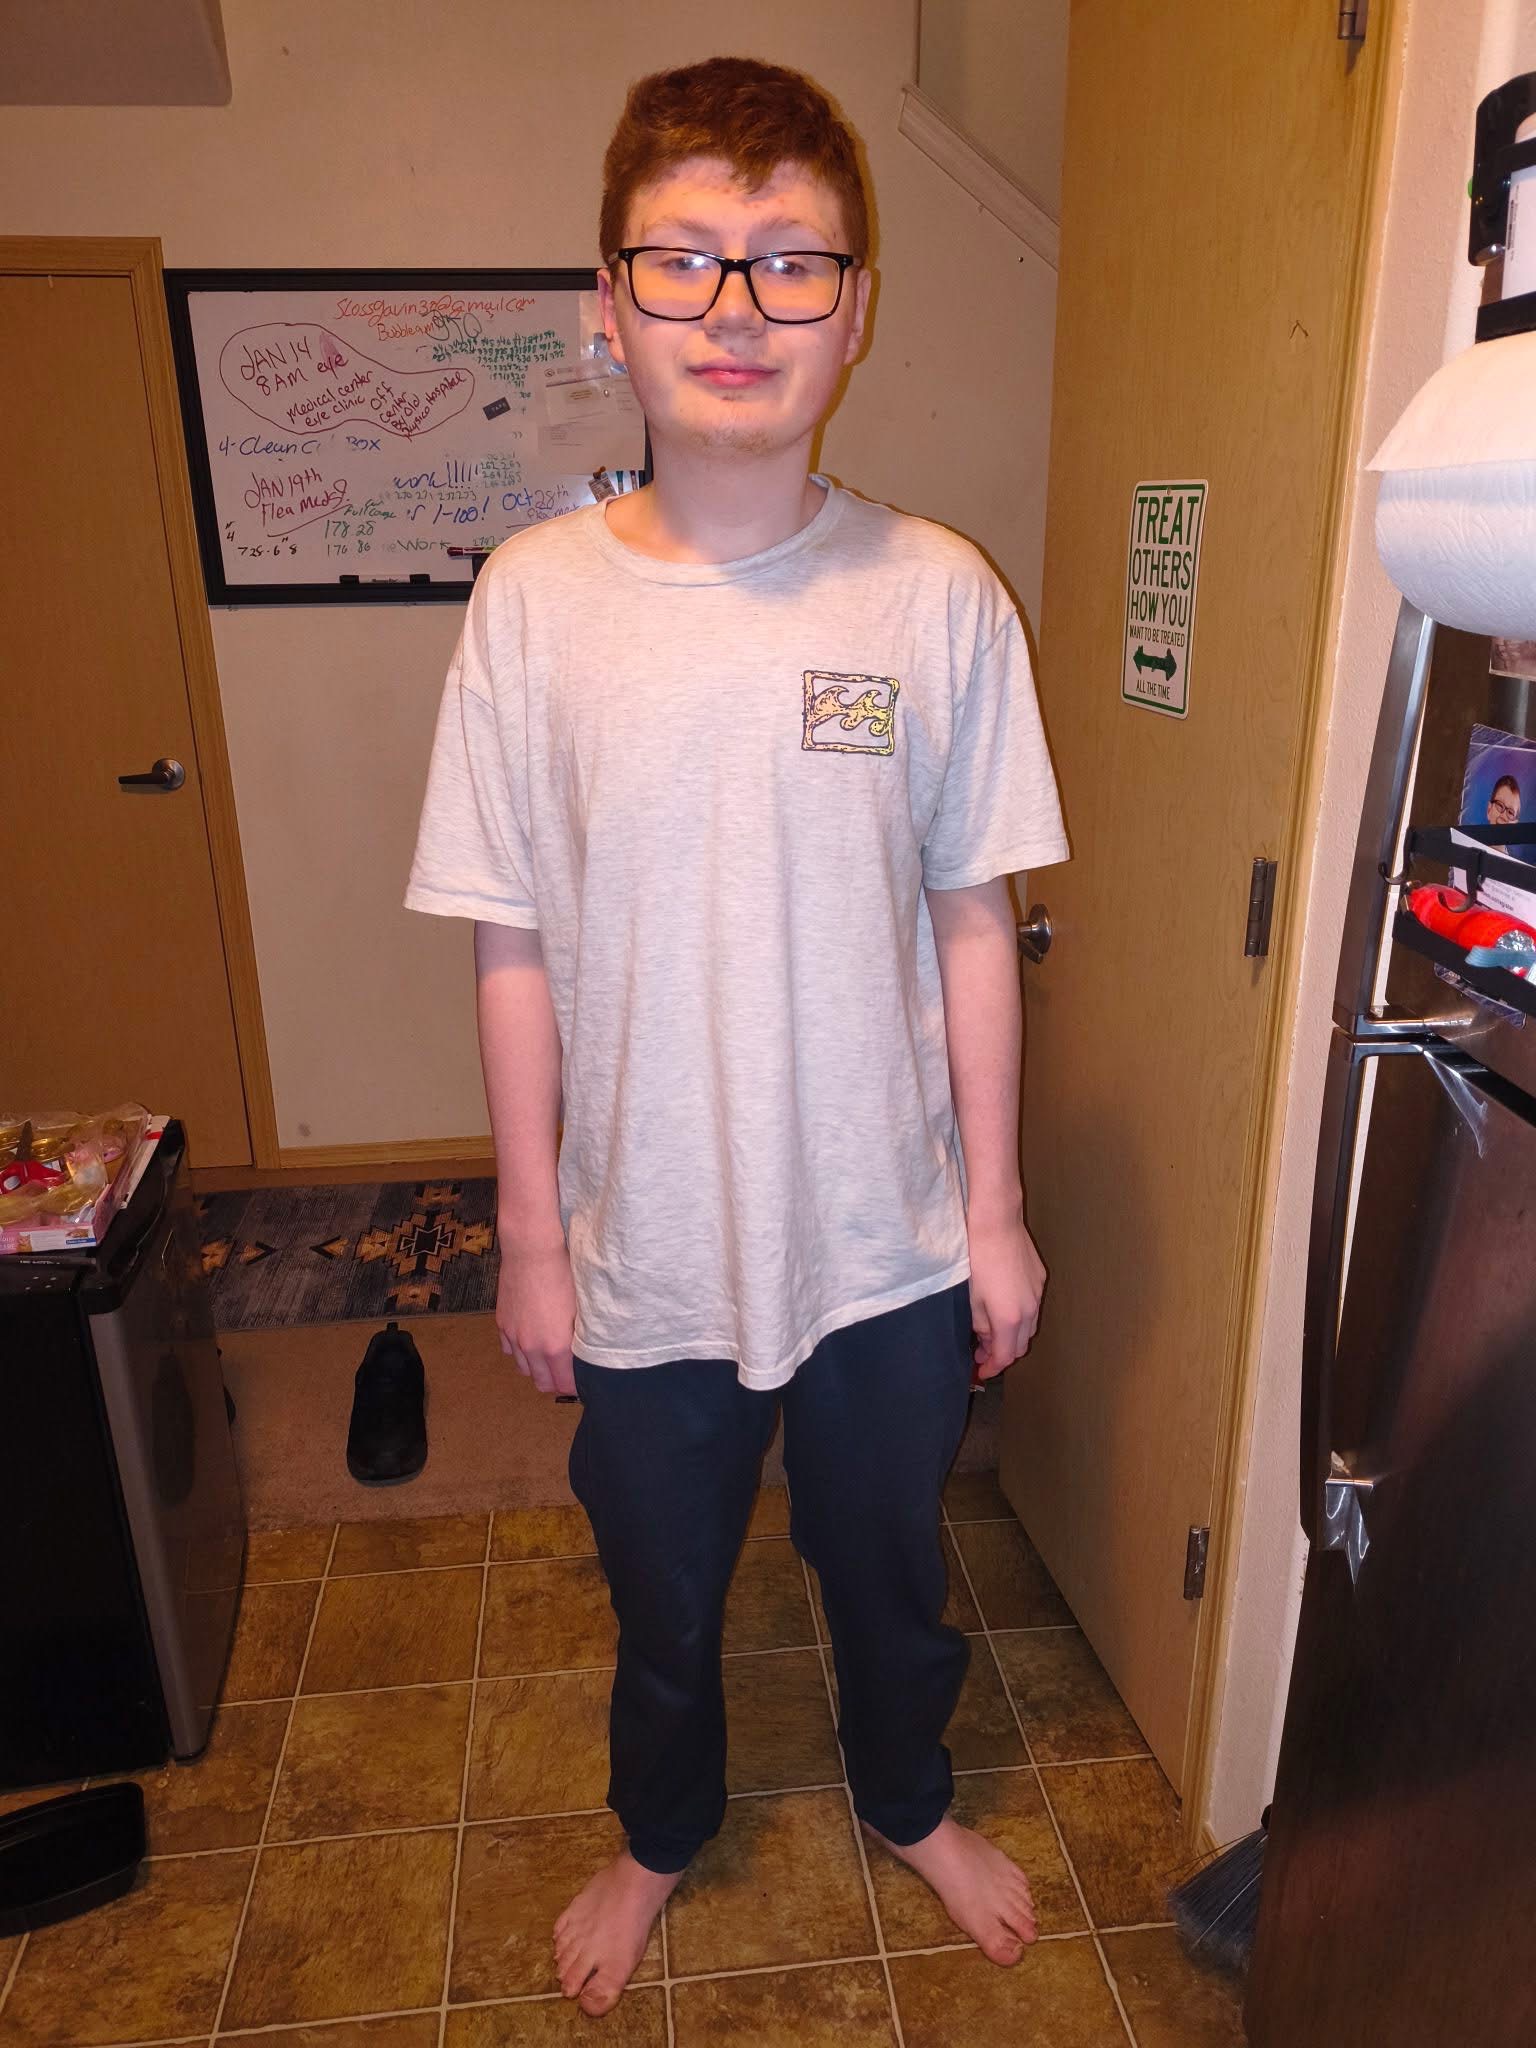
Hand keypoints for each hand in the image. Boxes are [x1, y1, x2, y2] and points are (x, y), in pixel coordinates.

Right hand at [495, 1231, 577, 1396]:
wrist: (532, 1252)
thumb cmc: (563, 1275)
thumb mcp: (580, 1309)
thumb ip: (580, 1337)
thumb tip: (587, 1352)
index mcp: (556, 1347)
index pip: (564, 1384)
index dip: (574, 1387)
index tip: (582, 1383)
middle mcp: (532, 1347)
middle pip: (542, 1383)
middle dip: (555, 1383)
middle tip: (566, 1375)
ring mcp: (514, 1336)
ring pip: (524, 1369)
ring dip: (537, 1369)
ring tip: (548, 1360)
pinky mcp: (502, 1323)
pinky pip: (509, 1350)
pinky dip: (520, 1351)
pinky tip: (530, 1340)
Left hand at [966, 1210, 1046, 1381]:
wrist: (996, 1223)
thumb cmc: (977, 1258)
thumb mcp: (971, 1298)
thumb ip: (981, 1324)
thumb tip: (985, 1339)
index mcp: (1009, 1318)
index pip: (1005, 1355)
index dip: (992, 1367)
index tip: (980, 1371)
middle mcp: (1030, 1310)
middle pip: (1021, 1345)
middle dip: (1002, 1353)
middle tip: (982, 1352)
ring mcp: (1038, 1293)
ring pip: (1029, 1327)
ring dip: (1013, 1335)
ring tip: (992, 1330)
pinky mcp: (1040, 1279)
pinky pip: (1033, 1306)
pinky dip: (1020, 1315)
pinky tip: (1004, 1306)